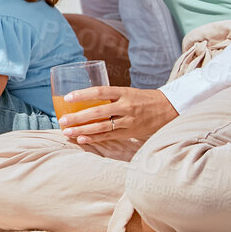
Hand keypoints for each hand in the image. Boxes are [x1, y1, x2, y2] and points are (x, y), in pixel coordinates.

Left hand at [59, 86, 176, 149]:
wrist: (168, 108)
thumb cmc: (143, 99)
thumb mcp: (128, 92)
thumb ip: (110, 97)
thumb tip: (85, 100)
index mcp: (124, 92)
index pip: (100, 91)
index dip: (82, 94)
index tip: (67, 98)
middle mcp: (126, 106)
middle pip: (98, 112)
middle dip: (78, 117)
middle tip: (62, 120)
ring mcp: (128, 121)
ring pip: (102, 127)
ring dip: (82, 130)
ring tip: (67, 132)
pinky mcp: (130, 133)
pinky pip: (109, 136)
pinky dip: (94, 138)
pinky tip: (81, 140)